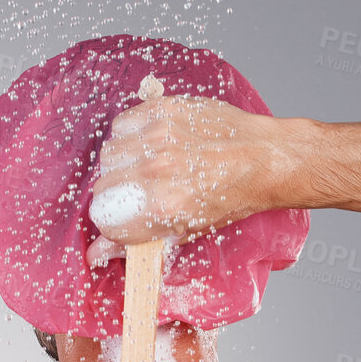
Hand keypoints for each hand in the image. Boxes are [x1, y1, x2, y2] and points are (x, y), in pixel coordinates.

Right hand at [86, 96, 289, 263]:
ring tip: (145, 166)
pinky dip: (129, 135)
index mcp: (164, 207)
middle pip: (102, 187)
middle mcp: (157, 170)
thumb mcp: (189, 229)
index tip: (122, 218)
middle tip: (137, 194)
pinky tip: (149, 143)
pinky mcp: (163, 109)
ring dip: (121, 164)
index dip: (112, 222)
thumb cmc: (233, 195)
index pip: (104, 219)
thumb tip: (98, 252)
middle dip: (116, 195)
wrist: (262, 158)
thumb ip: (140, 240)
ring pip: (109, 153)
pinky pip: (122, 124)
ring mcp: (159, 136)